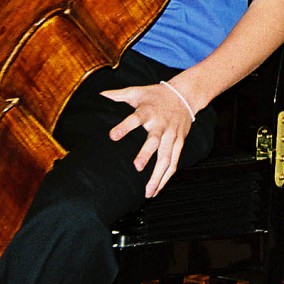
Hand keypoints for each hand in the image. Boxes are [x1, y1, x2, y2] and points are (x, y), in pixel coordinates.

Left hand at [101, 80, 196, 197]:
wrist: (185, 95)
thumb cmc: (156, 94)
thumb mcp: (137, 91)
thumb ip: (118, 95)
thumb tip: (98, 95)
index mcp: (148, 112)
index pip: (135, 119)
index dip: (125, 127)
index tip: (113, 136)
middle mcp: (161, 125)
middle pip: (154, 141)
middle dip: (146, 154)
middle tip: (137, 167)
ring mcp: (172, 135)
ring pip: (167, 157)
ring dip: (158, 175)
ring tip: (148, 192)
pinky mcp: (180, 142)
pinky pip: (174, 162)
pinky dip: (167, 177)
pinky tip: (157, 189)